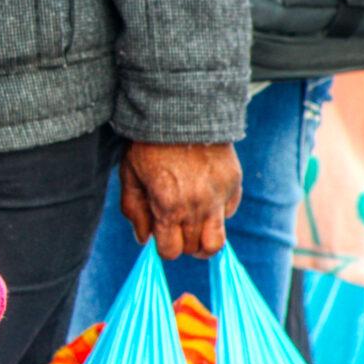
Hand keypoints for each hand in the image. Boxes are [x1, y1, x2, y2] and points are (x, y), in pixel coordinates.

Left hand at [119, 141, 241, 260]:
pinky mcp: (233, 185)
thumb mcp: (130, 175)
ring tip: (192, 228)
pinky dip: (217, 214)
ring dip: (203, 240)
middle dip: (181, 243)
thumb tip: (143, 239)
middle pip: (193, 249)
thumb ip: (134, 210)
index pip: (170, 251)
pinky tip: (203, 199)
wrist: (181, 113)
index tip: (160, 234)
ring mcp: (218, 197)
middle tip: (174, 228)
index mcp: (168, 207)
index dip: (163, 246)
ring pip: (217, 243)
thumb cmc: (148, 144)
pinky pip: (228, 214)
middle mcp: (197, 207)